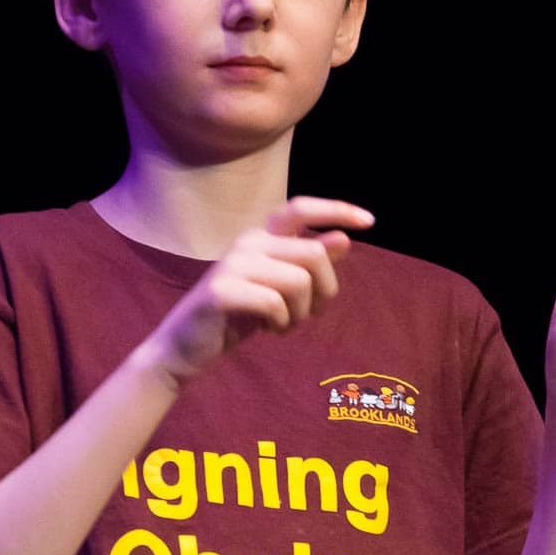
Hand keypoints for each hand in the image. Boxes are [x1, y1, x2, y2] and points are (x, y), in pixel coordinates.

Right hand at [143, 197, 374, 384]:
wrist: (185, 346)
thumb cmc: (238, 315)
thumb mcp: (280, 288)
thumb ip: (308, 263)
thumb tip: (344, 239)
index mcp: (261, 236)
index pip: (300, 208)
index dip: (336, 209)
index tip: (370, 221)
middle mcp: (247, 241)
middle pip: (315, 253)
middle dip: (325, 291)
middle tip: (311, 314)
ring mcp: (232, 264)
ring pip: (300, 280)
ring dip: (302, 312)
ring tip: (285, 324)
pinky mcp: (222, 290)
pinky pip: (275, 303)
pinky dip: (281, 323)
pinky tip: (268, 330)